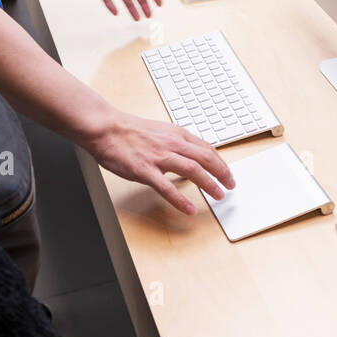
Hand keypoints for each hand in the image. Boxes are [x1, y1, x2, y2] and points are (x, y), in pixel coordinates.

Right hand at [87, 108, 234, 210]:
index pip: (207, 148)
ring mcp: (159, 157)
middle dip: (222, 173)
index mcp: (177, 134)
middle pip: (206, 159)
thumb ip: (176, 142)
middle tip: (230, 186)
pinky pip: (167, 188)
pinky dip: (180, 200)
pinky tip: (189, 208)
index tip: (227, 173)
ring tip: (218, 196)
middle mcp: (172, 144)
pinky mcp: (145, 170)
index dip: (221, 162)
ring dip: (209, 184)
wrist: (106, 128)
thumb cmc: (129, 130)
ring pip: (193, 170)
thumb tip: (190, 154)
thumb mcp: (160, 131)